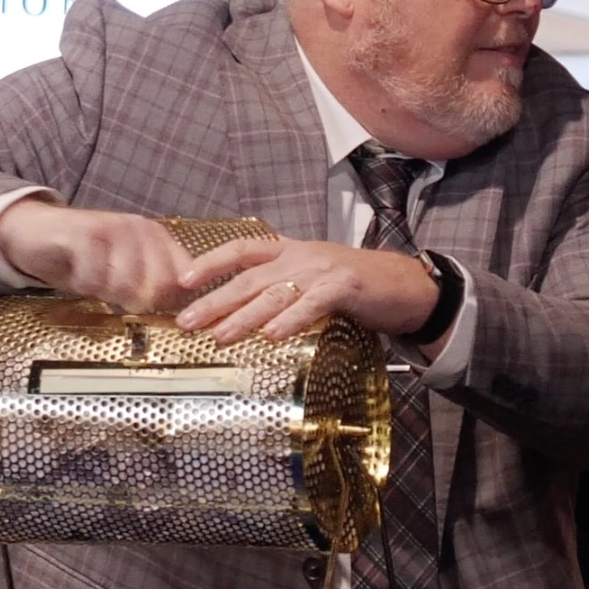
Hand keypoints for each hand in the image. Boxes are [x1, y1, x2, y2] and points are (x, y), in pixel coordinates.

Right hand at [0, 199, 199, 311]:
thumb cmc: (85, 259)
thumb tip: (182, 318)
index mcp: (157, 238)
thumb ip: (154, 288)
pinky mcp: (84, 234)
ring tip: (94, 282)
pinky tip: (77, 274)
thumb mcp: (125, 273)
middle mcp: (140, 229)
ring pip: (126, 284)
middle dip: (139, 302)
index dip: (172, 303)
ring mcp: (113, 229)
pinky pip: (94, 278)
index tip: (152, 311)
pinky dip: (84, 285)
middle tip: (115, 297)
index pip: (183, 277)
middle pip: (160, 285)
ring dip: (106, 294)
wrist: (35, 232)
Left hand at [174, 234, 442, 345]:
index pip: (241, 251)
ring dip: (243, 317)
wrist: (406, 285)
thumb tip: (243, 313)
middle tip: (188, 323)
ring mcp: (322, 269)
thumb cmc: (357, 287)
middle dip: (215, 301)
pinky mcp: (345, 286)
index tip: (182, 281)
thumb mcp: (312, 279)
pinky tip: (272, 335)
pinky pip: (311, 304)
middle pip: (249, 279)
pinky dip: (290, 319)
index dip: (210, 263)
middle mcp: (301, 256)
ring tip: (219, 337)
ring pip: (274, 294)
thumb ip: (282, 289)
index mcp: (290, 251)